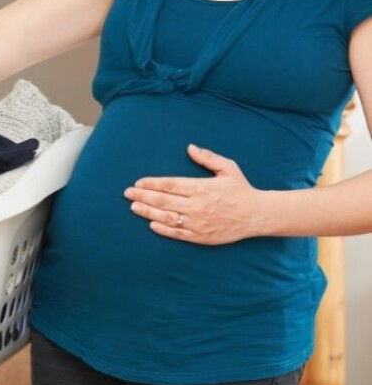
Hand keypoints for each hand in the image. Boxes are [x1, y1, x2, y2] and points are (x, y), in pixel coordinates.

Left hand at [123, 143, 267, 244]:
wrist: (257, 215)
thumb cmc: (241, 189)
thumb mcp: (228, 168)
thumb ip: (208, 158)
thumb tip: (190, 147)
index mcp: (202, 187)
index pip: (170, 184)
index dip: (151, 184)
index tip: (138, 183)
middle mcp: (197, 206)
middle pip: (163, 200)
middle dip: (143, 197)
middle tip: (127, 194)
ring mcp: (198, 222)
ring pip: (166, 217)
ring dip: (148, 212)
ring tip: (134, 207)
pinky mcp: (201, 236)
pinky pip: (177, 233)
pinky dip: (163, 229)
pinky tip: (151, 224)